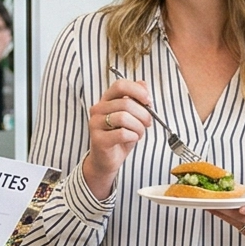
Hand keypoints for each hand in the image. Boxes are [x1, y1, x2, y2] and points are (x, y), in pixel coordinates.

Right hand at [81, 77, 153, 197]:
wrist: (106, 160)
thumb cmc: (120, 137)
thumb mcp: (132, 116)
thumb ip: (137, 100)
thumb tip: (144, 85)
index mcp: (106, 100)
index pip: (120, 85)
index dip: (137, 91)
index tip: (148, 101)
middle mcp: (98, 109)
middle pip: (126, 103)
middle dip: (143, 114)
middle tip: (148, 123)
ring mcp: (96, 124)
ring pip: (124, 118)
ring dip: (139, 127)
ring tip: (139, 133)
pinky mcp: (98, 139)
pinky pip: (122, 133)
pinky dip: (133, 136)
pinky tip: (132, 139)